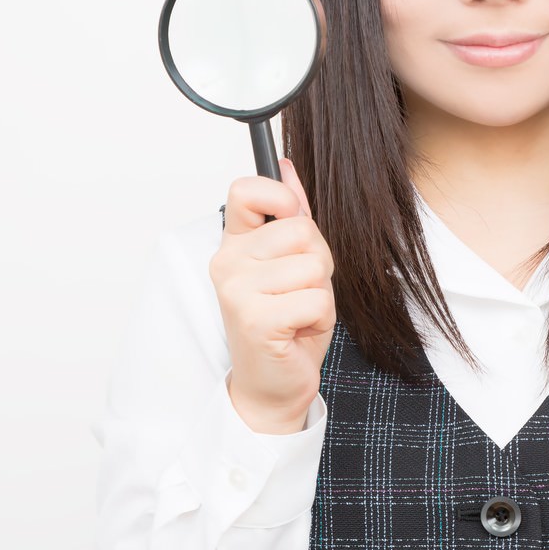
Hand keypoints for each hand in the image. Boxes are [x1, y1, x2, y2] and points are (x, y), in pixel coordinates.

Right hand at [207, 158, 334, 433]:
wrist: (273, 384)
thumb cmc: (286, 325)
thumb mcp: (291, 263)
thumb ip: (289, 215)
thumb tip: (287, 166)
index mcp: (234, 244)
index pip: (246, 189)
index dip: (281, 197)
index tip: (291, 218)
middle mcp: (228, 262)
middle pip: (301, 229)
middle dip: (318, 261)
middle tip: (300, 291)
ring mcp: (237, 290)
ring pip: (314, 265)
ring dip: (320, 292)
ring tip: (299, 312)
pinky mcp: (256, 319)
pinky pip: (317, 298)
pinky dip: (321, 318)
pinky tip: (298, 331)